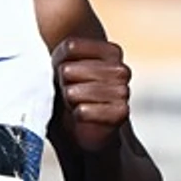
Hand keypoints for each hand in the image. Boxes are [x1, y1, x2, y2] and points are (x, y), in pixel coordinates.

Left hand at [53, 37, 130, 151]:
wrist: (80, 134)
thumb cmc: (68, 95)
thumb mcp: (59, 67)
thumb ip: (60, 54)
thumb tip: (61, 58)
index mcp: (111, 52)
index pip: (70, 46)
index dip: (57, 62)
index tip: (65, 74)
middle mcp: (121, 69)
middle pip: (67, 70)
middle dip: (62, 85)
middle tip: (71, 94)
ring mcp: (123, 92)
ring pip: (72, 92)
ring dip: (68, 102)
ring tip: (77, 105)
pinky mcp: (120, 113)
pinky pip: (82, 111)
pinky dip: (77, 116)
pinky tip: (83, 118)